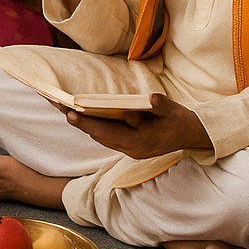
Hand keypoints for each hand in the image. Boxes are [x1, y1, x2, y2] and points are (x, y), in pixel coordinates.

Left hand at [67, 93, 212, 158]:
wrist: (192, 136)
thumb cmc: (181, 121)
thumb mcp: (174, 111)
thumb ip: (161, 106)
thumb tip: (151, 99)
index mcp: (140, 143)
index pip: (107, 133)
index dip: (88, 123)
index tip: (70, 113)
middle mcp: (131, 149)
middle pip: (98, 135)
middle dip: (77, 121)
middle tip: (55, 104)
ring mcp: (129, 149)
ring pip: (99, 136)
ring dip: (82, 123)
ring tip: (61, 106)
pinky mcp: (128, 145)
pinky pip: (105, 135)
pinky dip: (92, 125)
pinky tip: (80, 113)